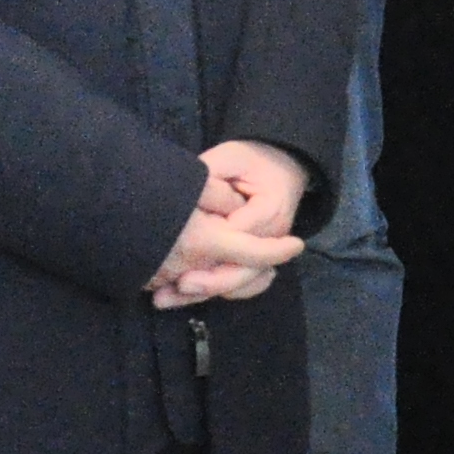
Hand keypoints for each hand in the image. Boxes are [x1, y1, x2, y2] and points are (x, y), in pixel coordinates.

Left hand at [152, 142, 309, 308]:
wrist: (281, 164)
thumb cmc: (252, 159)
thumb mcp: (230, 156)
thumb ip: (210, 174)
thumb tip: (183, 196)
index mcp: (269, 208)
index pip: (240, 233)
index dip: (212, 244)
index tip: (183, 249)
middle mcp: (273, 236)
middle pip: (245, 268)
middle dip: (212, 281)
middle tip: (180, 284)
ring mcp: (269, 252)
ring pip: (242, 282)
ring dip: (209, 292)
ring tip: (171, 297)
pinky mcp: (259, 259)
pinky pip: (243, 284)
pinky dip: (217, 292)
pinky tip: (187, 297)